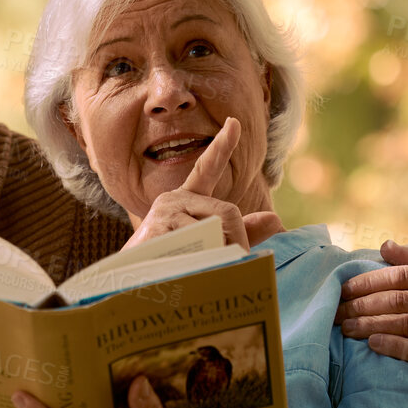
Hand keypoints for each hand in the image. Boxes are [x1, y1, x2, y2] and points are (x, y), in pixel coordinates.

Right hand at [124, 118, 284, 252]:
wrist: (131, 284)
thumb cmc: (170, 264)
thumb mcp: (210, 244)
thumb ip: (242, 233)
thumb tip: (276, 219)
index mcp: (186, 200)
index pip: (206, 168)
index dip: (222, 146)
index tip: (234, 123)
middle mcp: (174, 199)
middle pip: (228, 211)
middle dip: (238, 239)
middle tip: (236, 261)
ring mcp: (164, 211)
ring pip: (215, 228)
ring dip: (219, 253)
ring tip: (202, 268)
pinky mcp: (158, 227)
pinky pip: (198, 240)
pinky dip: (203, 257)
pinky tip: (187, 266)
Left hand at [335, 241, 407, 405]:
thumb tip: (385, 245)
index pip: (403, 275)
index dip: (369, 281)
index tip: (342, 288)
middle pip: (401, 299)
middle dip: (363, 305)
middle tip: (336, 312)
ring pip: (407, 324)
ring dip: (371, 326)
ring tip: (346, 329)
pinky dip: (395, 346)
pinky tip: (372, 344)